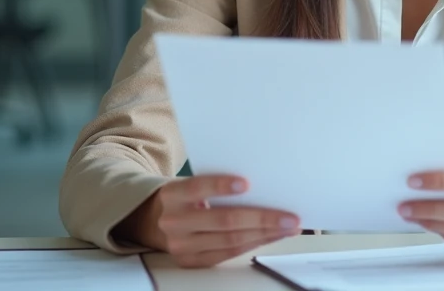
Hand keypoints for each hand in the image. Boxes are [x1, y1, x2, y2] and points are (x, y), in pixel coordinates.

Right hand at [129, 175, 301, 267]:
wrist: (153, 220)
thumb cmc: (185, 196)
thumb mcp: (189, 184)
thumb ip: (215, 183)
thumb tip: (262, 184)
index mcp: (172, 195)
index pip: (197, 187)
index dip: (221, 186)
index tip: (247, 182)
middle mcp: (174, 222)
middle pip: (223, 220)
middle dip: (262, 218)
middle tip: (290, 216)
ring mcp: (182, 246)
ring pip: (230, 240)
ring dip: (265, 234)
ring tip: (289, 227)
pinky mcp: (192, 261)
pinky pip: (229, 253)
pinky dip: (254, 244)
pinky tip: (272, 236)